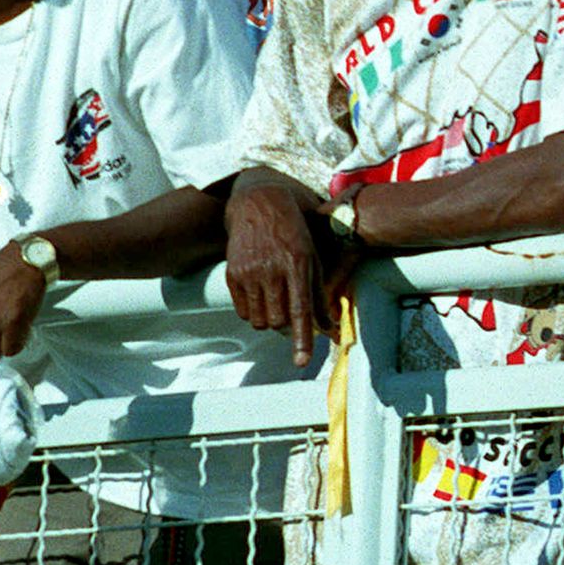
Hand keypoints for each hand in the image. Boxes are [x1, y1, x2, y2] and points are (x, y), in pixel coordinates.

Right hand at [224, 176, 331, 367]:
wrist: (258, 203)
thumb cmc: (294, 229)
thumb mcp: (314, 255)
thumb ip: (320, 291)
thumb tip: (330, 325)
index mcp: (298, 262)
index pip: (301, 309)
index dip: (303, 338)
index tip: (302, 361)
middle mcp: (272, 269)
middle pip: (278, 321)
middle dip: (287, 327)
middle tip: (291, 315)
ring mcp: (249, 273)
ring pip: (260, 321)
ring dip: (271, 321)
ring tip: (277, 301)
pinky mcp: (232, 275)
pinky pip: (243, 312)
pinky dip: (254, 313)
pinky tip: (262, 295)